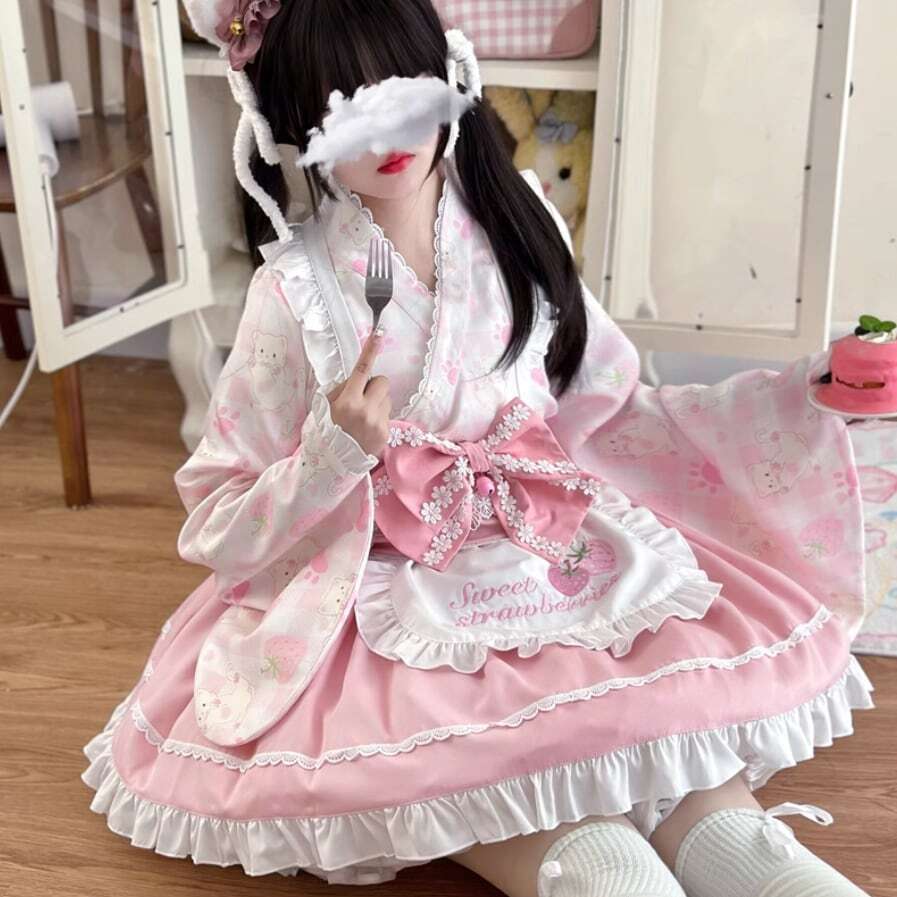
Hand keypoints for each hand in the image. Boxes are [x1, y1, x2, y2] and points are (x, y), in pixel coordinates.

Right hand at [326, 329, 391, 457]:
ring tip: (362, 417)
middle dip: (374, 386)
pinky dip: (378, 418)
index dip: (370, 350)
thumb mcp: (324, 407)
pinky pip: (386, 416)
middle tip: (362, 397)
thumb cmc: (324, 432)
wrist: (331, 464)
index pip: (362, 370)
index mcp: (348, 401)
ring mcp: (378, 423)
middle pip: (382, 382)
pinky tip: (366, 429)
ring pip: (386, 399)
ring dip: (377, 402)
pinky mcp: (385, 434)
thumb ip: (340, 390)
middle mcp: (366, 411)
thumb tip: (355, 379)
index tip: (379, 333)